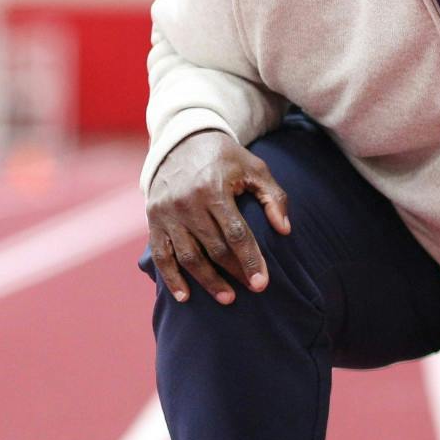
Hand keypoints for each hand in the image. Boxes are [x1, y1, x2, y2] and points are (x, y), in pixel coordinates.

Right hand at [145, 129, 289, 304]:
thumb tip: (285, 230)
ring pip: (188, 257)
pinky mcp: (153, 220)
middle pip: (213, 248)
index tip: (262, 283)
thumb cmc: (225, 158)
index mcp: (213, 189)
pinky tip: (185, 297)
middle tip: (252, 290)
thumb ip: (274, 196)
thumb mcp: (254, 168)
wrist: (181, 141)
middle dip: (234, 273)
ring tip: (227, 298)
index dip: (250, 260)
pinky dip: (171, 278)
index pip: (236, 233)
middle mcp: (187, 203)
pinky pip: (161, 256)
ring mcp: (167, 213)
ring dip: (207, 281)